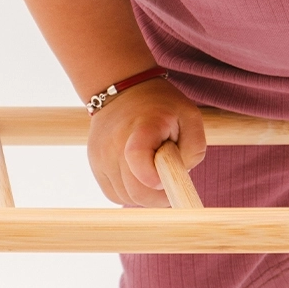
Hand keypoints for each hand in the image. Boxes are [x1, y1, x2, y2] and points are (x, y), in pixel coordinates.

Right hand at [87, 79, 206, 206]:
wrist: (123, 90)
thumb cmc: (162, 106)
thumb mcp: (190, 117)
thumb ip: (193, 149)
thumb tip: (179, 178)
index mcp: (141, 127)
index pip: (138, 159)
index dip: (156, 178)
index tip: (168, 173)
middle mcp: (114, 143)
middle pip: (136, 191)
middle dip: (159, 196)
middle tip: (170, 181)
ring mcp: (101, 156)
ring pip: (126, 197)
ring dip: (145, 194)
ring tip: (154, 173)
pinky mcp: (95, 164)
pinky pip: (114, 194)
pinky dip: (130, 193)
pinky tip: (139, 176)